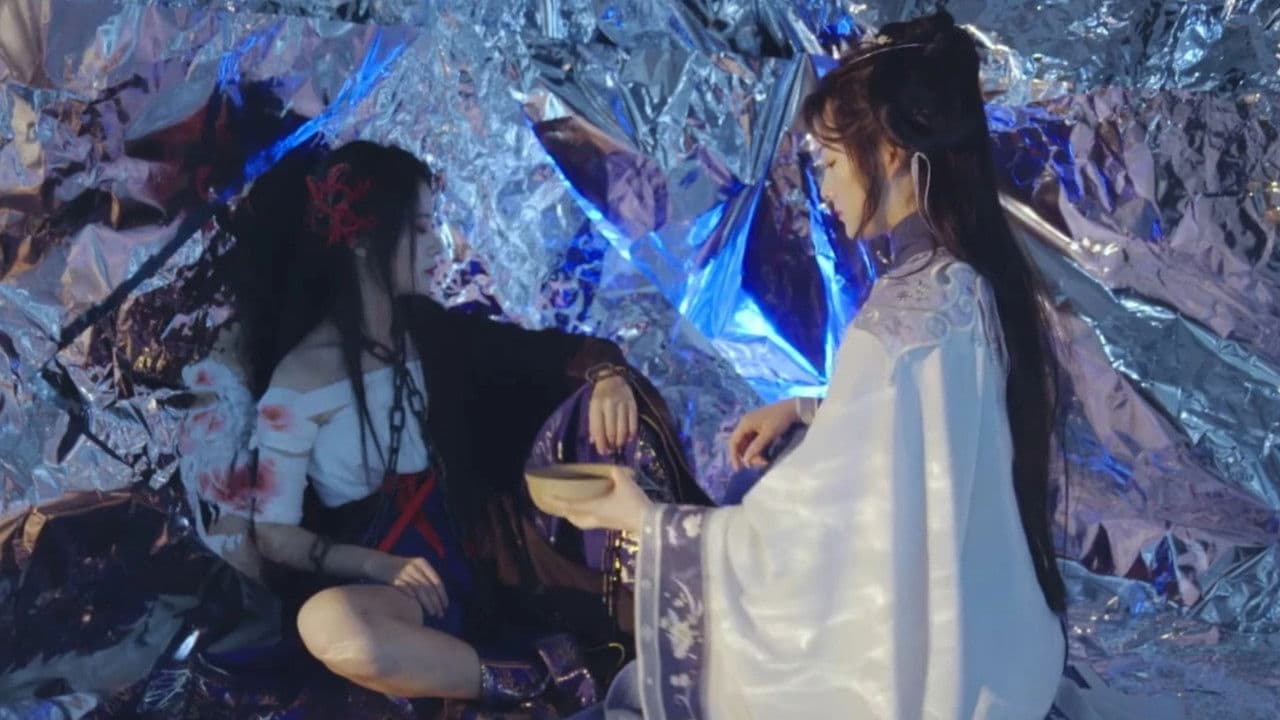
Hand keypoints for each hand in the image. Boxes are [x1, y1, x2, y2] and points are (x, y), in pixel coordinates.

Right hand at [371, 554, 448, 618]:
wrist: (376, 561)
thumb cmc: (397, 568)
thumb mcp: (413, 568)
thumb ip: (423, 579)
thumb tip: (436, 597)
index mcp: (422, 563)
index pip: (436, 580)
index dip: (442, 594)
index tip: (445, 606)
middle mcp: (414, 566)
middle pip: (429, 586)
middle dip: (436, 601)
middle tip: (440, 614)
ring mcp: (403, 571)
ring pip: (419, 589)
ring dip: (426, 602)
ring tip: (431, 613)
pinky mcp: (392, 577)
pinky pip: (403, 587)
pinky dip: (410, 595)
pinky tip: (415, 604)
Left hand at [537, 466, 651, 534]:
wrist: (649, 522)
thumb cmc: (634, 502)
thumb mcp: (625, 481)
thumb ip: (616, 472)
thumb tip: (612, 468)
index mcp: (593, 507)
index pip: (569, 505)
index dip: (555, 502)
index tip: (544, 498)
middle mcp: (594, 517)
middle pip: (572, 517)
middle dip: (563, 511)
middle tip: (556, 502)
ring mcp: (601, 523)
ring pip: (581, 521)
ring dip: (573, 515)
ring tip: (570, 507)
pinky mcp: (609, 525)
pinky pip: (589, 522)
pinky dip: (583, 516)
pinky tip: (589, 509)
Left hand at [589, 375, 637, 454]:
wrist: (612, 378)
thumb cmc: (600, 397)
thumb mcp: (592, 408)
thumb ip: (593, 425)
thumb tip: (595, 443)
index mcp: (596, 406)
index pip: (598, 429)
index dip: (601, 444)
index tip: (603, 452)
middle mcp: (609, 405)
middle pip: (611, 431)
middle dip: (611, 444)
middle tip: (612, 450)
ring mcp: (622, 404)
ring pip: (623, 429)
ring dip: (621, 441)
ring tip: (619, 445)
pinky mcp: (633, 404)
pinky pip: (633, 423)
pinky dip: (632, 433)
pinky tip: (629, 438)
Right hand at [727, 400, 799, 470]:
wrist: (793, 409)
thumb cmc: (779, 420)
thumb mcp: (768, 434)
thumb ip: (756, 447)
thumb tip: (745, 460)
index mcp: (745, 424)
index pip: (733, 442)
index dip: (734, 456)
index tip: (739, 469)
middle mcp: (746, 424)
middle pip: (741, 445)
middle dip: (748, 456)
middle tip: (761, 463)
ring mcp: (752, 426)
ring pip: (748, 445)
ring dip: (754, 454)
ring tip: (765, 460)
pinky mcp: (759, 429)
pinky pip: (754, 442)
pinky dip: (758, 450)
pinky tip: (766, 456)